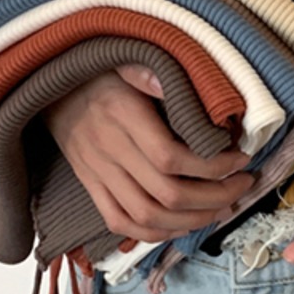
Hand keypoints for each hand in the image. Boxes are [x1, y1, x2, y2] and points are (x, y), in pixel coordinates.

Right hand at [42, 63, 254, 244]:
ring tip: (223, 208)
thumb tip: (193, 82)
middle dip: (215, 196)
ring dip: (192, 220)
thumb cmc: (99, 73)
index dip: (213, 166)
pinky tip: (183, 226)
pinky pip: (121, 223)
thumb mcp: (127, 60)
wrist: (51, 88)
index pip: (171, 157)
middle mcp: (109, 149)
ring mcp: (97, 173)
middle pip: (168, 192)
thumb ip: (155, 73)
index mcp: (122, 115)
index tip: (240, 159)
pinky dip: (155, 232)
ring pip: (148, 215)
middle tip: (242, 186)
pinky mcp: (90, 187)